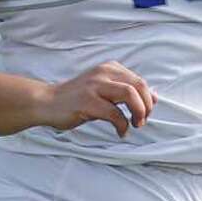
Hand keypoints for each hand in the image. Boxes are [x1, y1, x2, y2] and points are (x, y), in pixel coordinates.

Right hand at [35, 61, 155, 136]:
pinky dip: (122, 125)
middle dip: (146, 105)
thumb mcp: (104, 89)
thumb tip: (154, 97)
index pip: (139, 81)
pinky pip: (114, 114)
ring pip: (129, 94)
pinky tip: (120, 132)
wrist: (46, 102)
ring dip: (138, 112)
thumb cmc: (77, 99)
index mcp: (109, 68)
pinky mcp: (87, 102)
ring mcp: (94, 86)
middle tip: (142, 120)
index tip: (145, 112)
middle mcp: (103, 73)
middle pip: (139, 85)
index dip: (148, 99)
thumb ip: (126, 91)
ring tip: (136, 124)